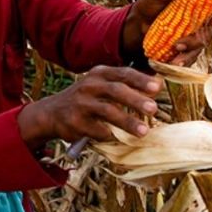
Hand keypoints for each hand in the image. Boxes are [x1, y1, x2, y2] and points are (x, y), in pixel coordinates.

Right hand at [17, 66, 161, 147]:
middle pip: (116, 90)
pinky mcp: (74, 122)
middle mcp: (89, 85)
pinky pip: (97, 130)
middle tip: (153, 109)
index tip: (157, 88)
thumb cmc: (87, 98)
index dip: (140, 80)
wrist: (52, 112)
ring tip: (144, 132)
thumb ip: (126, 84)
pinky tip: (116, 138)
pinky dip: (109, 134)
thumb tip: (158, 84)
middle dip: (136, 100)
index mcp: (99, 73)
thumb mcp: (102, 84)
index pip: (123, 73)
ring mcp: (80, 103)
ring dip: (127, 122)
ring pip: (107, 111)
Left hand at [121, 0, 211, 66]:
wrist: (136, 25)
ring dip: (189, 54)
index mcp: (196, 2)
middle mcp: (199, 19)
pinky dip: (183, 61)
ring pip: (200, 46)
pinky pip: (190, 57)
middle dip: (197, 40)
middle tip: (180, 45)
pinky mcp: (186, 48)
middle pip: (209, 31)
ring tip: (175, 59)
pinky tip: (174, 63)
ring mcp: (193, 35)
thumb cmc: (148, 5)